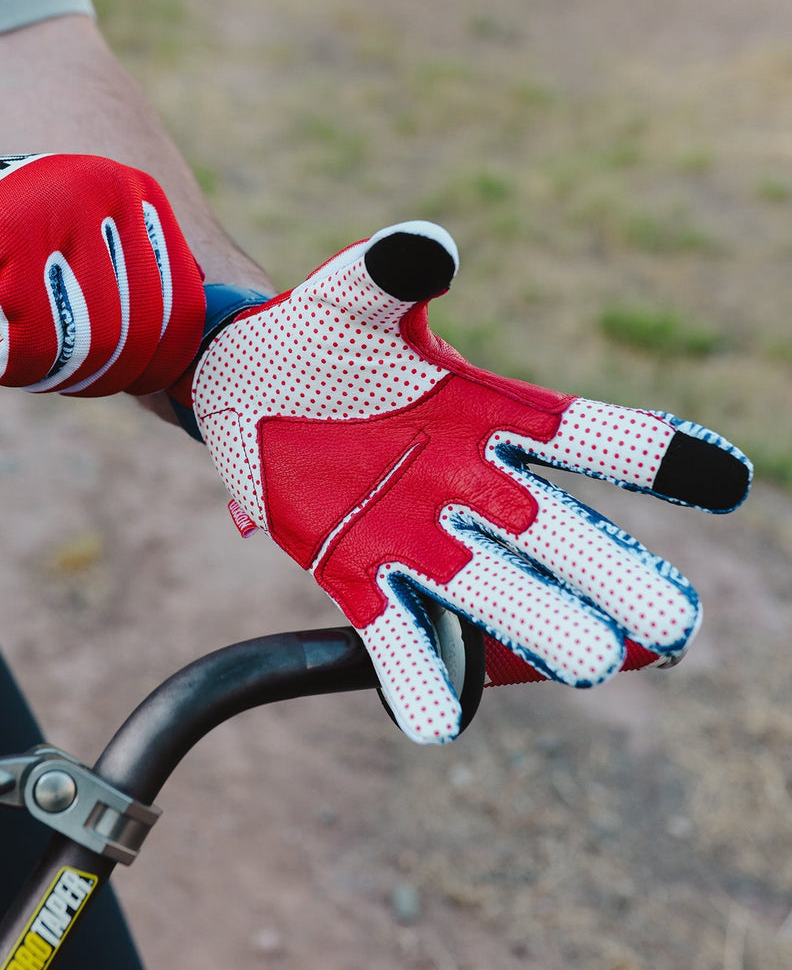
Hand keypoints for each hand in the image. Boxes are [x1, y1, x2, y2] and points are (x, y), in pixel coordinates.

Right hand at [0, 153, 204, 395]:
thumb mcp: (86, 248)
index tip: (131, 382)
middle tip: (65, 380)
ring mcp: (58, 209)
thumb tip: (191, 357)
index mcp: (137, 193)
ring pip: (95, 340)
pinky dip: (19, 370)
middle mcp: (107, 190)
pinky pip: (39, 341)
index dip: (160, 363)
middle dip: (104, 374)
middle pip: (139, 330)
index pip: (181, 306)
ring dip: (60, 375)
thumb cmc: (6, 251)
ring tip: (28, 367)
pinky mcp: (9, 240)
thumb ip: (135, 284)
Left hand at [189, 223, 750, 743]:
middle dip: (611, 575)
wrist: (245, 381)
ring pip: (491, 588)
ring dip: (539, 623)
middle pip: (556, 533)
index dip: (649, 456)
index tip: (724, 481)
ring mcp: (415, 534)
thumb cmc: (318, 329)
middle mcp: (469, 484)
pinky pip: (395, 631)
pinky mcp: (355, 570)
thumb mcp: (351, 292)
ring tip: (588, 661)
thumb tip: (426, 249)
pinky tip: (438, 720)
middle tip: (671, 622)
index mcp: (487, 411)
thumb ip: (391, 272)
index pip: (582, 435)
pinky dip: (419, 673)